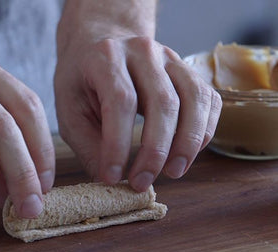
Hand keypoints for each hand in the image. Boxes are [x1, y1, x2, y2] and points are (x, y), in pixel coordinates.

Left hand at [54, 2, 221, 191]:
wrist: (99, 42)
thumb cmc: (81, 81)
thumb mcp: (70, 110)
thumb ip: (86, 143)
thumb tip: (108, 180)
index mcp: (105, 58)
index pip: (121, 102)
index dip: (118, 144)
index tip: (112, 176)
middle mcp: (142, 51)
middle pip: (163, 102)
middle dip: (155, 150)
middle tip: (142, 182)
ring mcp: (170, 58)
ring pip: (193, 99)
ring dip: (187, 143)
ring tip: (172, 173)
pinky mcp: (188, 69)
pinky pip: (208, 100)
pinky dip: (203, 131)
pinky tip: (188, 154)